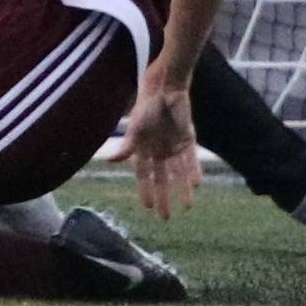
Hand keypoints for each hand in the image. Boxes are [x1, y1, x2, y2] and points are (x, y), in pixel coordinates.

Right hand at [108, 85, 201, 219]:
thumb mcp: (135, 127)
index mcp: (143, 148)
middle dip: (163, 197)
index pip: (143, 174)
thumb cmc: (146, 106)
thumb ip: (127, 146)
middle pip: (162, 178)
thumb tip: (108, 159)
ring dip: (182, 188)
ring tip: (187, 206)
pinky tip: (197, 184)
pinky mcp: (188, 140)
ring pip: (179, 172)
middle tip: (166, 217)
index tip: (147, 208)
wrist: (165, 88)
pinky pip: (192, 159)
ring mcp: (174, 146)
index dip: (145, 190)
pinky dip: (194, 170)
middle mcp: (158, 150)